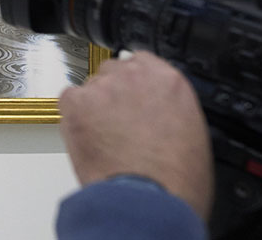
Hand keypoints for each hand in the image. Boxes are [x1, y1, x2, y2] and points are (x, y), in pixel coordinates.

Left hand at [59, 51, 213, 220]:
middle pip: (114, 72)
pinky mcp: (76, 102)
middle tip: (117, 123)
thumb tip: (159, 114)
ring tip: (103, 138)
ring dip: (94, 107)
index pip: (143, 62)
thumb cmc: (175, 179)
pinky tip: (88, 137)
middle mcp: (134, 75)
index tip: (132, 97)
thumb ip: (171, 110)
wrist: (148, 200)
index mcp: (169, 80)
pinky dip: (74, 117)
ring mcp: (103, 87)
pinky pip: (69, 101)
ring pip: (92, 87)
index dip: (135, 83)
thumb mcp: (192, 134)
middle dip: (114, 95)